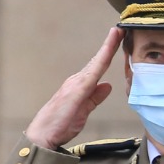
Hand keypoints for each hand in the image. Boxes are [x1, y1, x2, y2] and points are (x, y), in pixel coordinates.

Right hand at [24, 26, 121, 149]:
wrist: (43, 134)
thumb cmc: (60, 124)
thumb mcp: (84, 110)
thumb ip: (96, 98)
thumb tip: (107, 86)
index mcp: (81, 85)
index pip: (99, 67)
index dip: (109, 52)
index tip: (118, 39)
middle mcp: (78, 80)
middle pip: (99, 60)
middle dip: (110, 44)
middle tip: (121, 29)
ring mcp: (76, 83)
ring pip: (96, 62)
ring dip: (107, 47)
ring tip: (117, 33)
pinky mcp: (77, 89)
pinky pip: (93, 72)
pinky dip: (102, 60)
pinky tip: (108, 51)